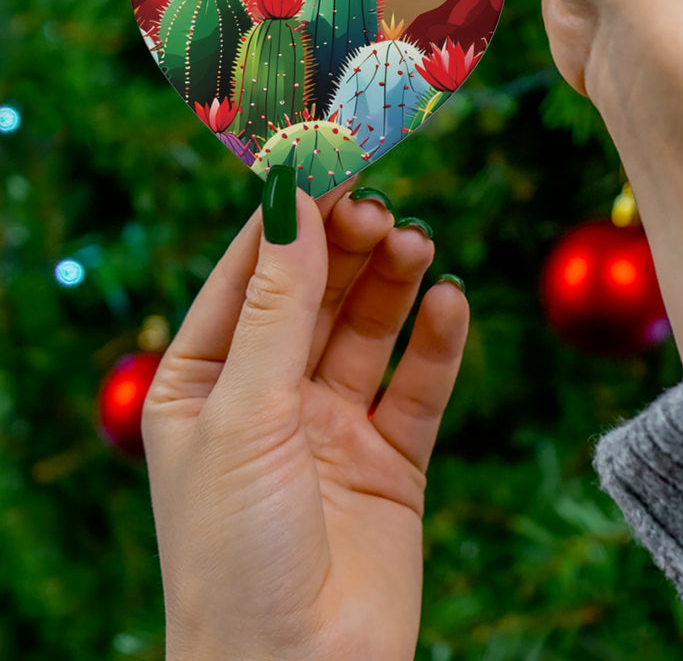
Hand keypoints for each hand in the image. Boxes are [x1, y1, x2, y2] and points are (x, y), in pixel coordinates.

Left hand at [143, 182, 467, 660]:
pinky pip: (419, 384)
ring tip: (416, 244)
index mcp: (204, 382)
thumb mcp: (245, 413)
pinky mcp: (391, 458)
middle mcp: (269, 396)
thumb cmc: (235, 553)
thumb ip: (277, 305)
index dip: (289, 216)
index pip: (249, 273)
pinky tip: (450, 303)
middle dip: (347, 247)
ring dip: (393, 282)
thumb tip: (292, 198)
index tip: (329, 158)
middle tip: (381, 209)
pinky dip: (437, 342)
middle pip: (316, 293)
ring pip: (369, 329)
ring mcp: (332, 425)